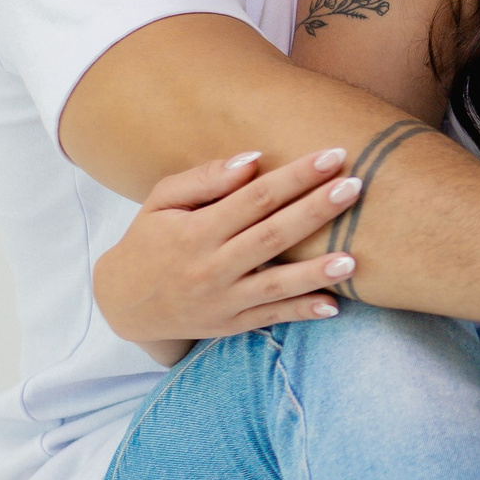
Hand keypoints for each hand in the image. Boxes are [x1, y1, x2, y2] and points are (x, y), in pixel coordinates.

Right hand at [92, 149, 366, 364]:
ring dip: (316, 272)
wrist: (124, 302)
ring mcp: (223, 299)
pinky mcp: (231, 324)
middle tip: (354, 187)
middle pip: (272, 236)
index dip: (294, 176)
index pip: (254, 198)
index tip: (332, 156)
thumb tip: (254, 159)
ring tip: (353, 259)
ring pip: (276, 285)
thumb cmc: (149, 240)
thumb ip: (205, 179)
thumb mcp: (162, 201)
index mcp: (196, 231)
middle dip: (316, 210)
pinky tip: (334, 305)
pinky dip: (302, 313)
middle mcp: (211, 266)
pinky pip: (271, 318)